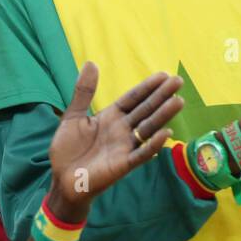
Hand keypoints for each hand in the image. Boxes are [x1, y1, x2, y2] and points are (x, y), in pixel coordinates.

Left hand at [47, 61, 183, 223]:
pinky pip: (141, 153)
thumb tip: (91, 63)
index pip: (133, 99)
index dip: (147, 88)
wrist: (62, 178)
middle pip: (145, 110)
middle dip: (161, 96)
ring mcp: (124, 147)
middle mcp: (122, 130)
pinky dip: (153, 144)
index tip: (164, 75)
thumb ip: (84, 92)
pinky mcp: (123, 164)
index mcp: (111, 117)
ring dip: (163, 115)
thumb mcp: (73, 116)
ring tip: (178, 101)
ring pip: (148, 128)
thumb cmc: (68, 149)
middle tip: (179, 81)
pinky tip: (166, 132)